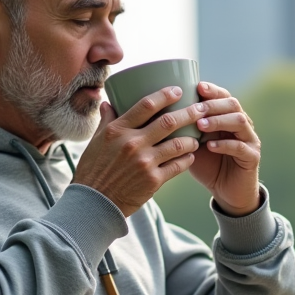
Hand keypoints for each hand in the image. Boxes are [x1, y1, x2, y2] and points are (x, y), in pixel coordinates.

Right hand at [72, 86, 202, 216]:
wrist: (95, 203)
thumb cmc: (94, 171)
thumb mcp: (96, 142)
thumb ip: (106, 121)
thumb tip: (108, 103)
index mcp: (118, 130)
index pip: (146, 105)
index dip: (165, 95)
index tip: (178, 90)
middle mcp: (133, 143)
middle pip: (168, 122)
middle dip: (189, 113)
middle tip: (201, 109)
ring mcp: (145, 162)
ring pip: (178, 144)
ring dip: (191, 139)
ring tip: (196, 138)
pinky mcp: (153, 180)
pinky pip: (178, 166)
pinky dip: (187, 159)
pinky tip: (190, 156)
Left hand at [188, 82, 261, 216]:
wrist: (224, 191)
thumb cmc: (207, 164)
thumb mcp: (193, 143)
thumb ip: (186, 128)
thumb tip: (161, 112)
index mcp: (228, 117)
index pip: (224, 96)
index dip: (212, 90)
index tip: (198, 86)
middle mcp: (242, 124)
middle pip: (233, 104)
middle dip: (213, 104)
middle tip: (196, 109)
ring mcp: (250, 140)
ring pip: (239, 122)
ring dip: (218, 121)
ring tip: (200, 125)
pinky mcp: (252, 157)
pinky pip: (240, 147)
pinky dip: (224, 144)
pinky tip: (210, 146)